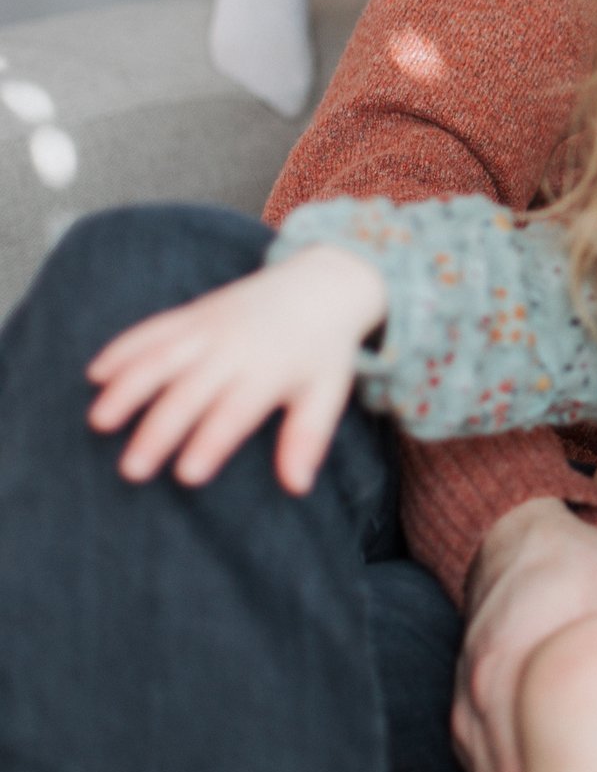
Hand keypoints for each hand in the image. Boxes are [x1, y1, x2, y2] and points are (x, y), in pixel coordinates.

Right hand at [86, 244, 386, 492]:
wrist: (320, 283)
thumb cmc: (320, 351)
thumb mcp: (326, 393)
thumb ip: (307, 438)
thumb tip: (298, 487)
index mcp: (269, 372)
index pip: (236, 413)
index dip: (211, 443)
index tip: (187, 476)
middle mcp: (233, 348)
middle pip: (189, 392)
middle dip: (159, 430)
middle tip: (131, 470)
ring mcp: (207, 328)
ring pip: (160, 357)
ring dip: (128, 388)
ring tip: (100, 422)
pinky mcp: (190, 313)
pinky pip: (151, 329)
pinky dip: (122, 349)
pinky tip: (95, 375)